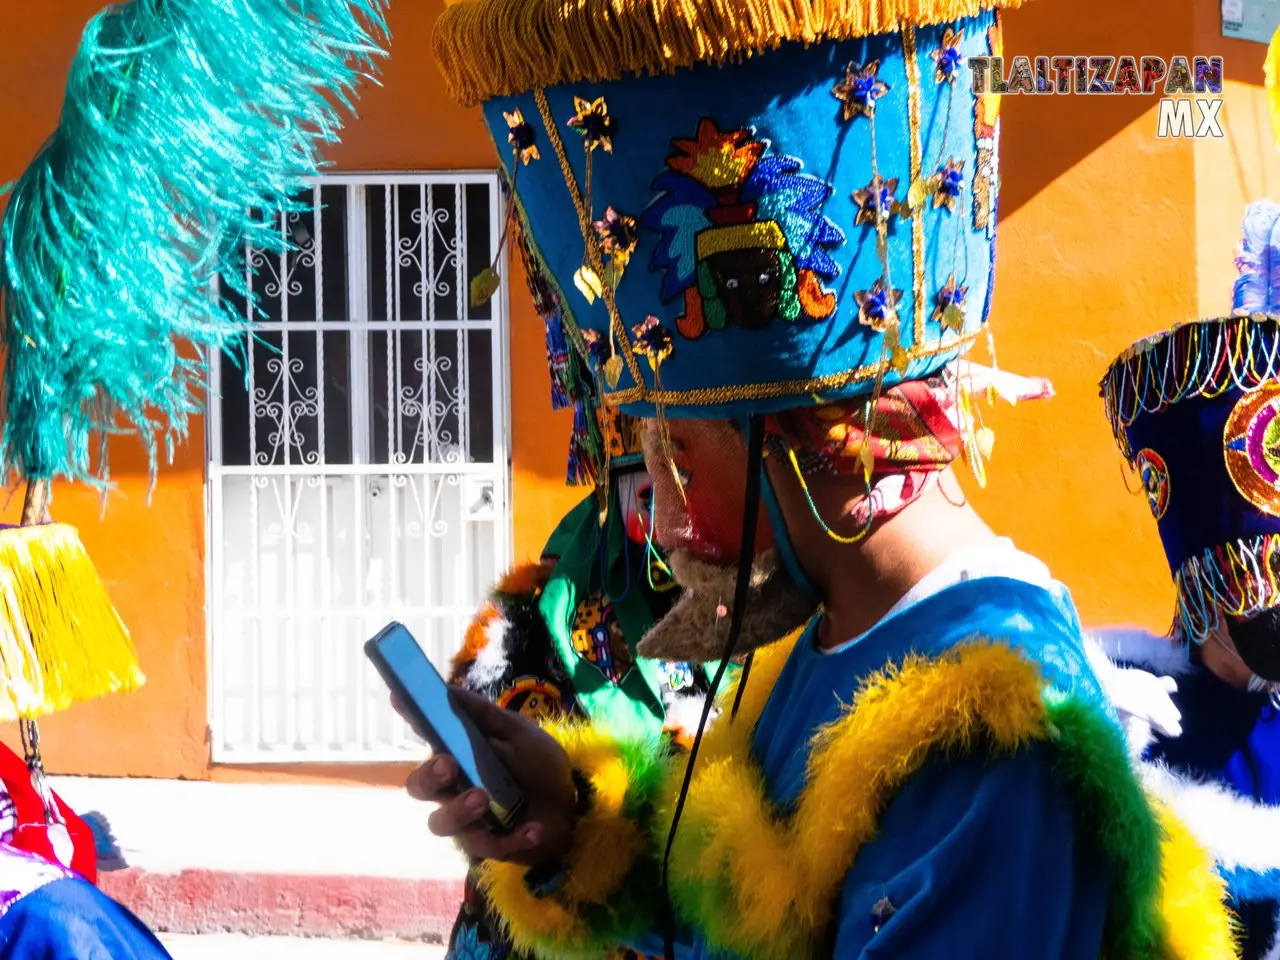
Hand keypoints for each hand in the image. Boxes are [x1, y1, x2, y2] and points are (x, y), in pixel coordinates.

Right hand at [398, 688, 577, 865]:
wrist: (571, 804)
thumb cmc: (538, 764)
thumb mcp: (517, 732)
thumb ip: (482, 714)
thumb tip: (446, 689)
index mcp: (458, 754)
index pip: (428, 738)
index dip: (413, 720)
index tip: (401, 698)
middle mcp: (453, 788)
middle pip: (419, 786)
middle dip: (428, 776)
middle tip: (448, 765)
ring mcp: (467, 820)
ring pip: (440, 823)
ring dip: (459, 811)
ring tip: (482, 798)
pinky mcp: (488, 845)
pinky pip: (488, 847)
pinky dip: (512, 839)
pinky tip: (534, 829)